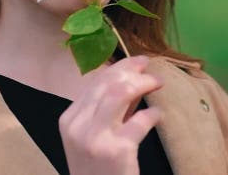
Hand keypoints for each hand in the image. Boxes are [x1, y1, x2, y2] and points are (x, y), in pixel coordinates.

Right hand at [59, 55, 163, 174]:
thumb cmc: (97, 169)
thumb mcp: (94, 136)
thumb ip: (110, 110)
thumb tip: (132, 80)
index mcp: (69, 119)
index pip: (95, 82)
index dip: (120, 67)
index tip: (138, 62)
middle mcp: (77, 126)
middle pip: (107, 83)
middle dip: (133, 70)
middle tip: (152, 68)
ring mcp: (95, 138)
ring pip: (119, 93)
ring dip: (143, 83)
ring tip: (158, 83)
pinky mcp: (116, 151)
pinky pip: (139, 121)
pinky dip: (153, 114)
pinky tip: (158, 114)